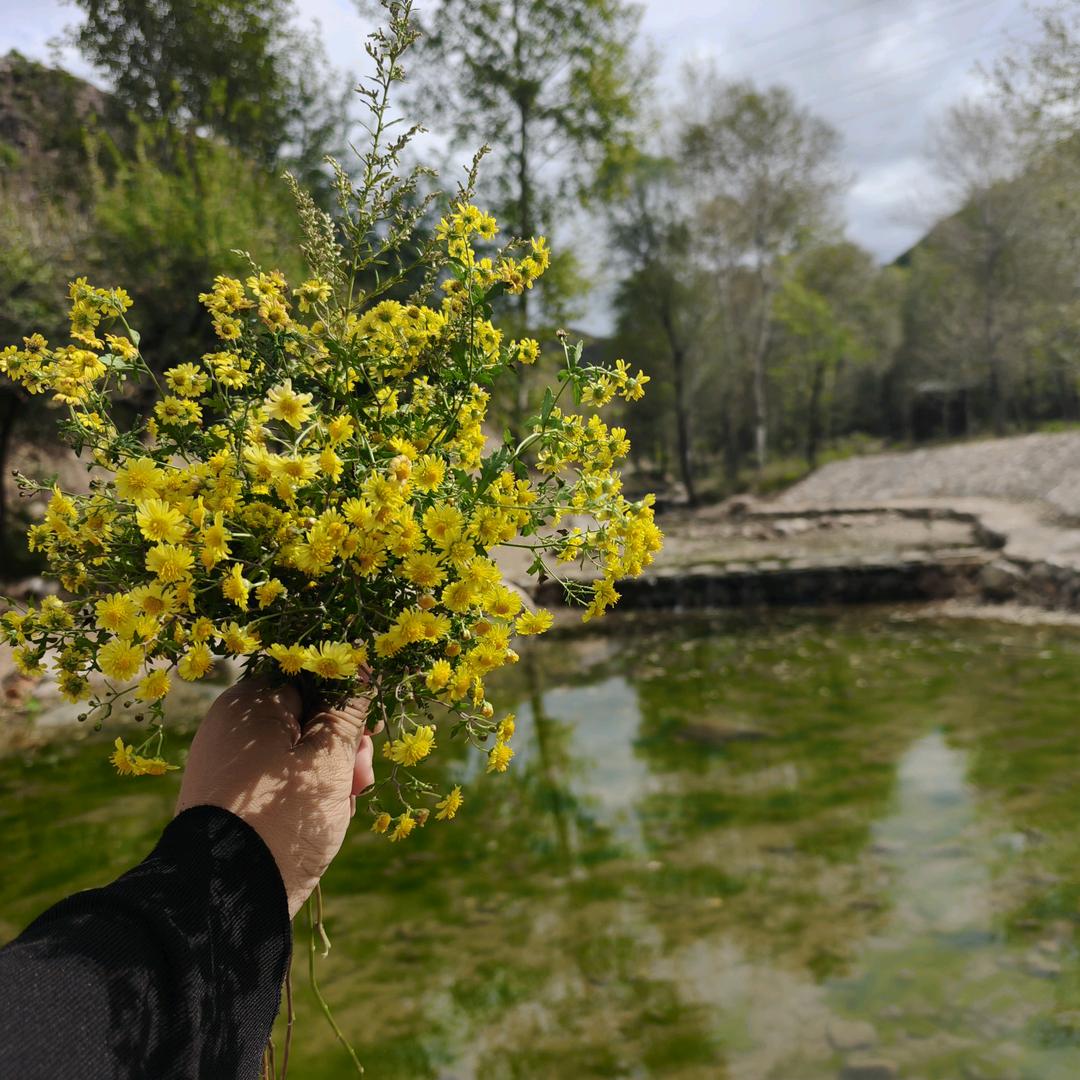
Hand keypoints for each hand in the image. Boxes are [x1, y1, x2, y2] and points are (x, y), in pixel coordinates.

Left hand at [176, 676, 377, 917]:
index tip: (373, 730)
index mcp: (250, 703)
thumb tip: (360, 668)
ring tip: (343, 806)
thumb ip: (348, 711)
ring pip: (300, 753)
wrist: (226, 897)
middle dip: (344, 746)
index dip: (349, 702)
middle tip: (360, 777)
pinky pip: (284, 782)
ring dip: (332, 774)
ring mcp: (232, 765)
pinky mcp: (236, 800)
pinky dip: (309, 796)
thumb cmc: (282, 815)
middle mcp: (234, 727)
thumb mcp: (327, 759)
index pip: (312, 678)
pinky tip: (326, 820)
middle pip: (308, 718)